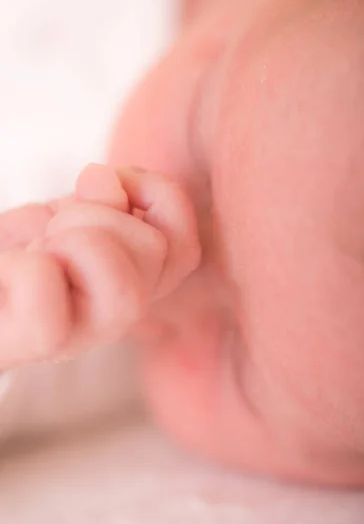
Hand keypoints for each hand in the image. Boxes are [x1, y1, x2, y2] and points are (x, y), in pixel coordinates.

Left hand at [0, 164, 199, 368]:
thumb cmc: (22, 254)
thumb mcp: (73, 213)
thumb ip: (102, 197)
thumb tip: (106, 181)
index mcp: (137, 282)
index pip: (185, 246)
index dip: (158, 194)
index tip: (108, 188)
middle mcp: (122, 313)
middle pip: (153, 249)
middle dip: (96, 214)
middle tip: (56, 231)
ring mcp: (88, 334)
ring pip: (118, 273)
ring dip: (69, 239)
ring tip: (39, 250)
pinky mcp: (44, 342)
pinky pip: (42, 279)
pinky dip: (19, 261)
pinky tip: (10, 270)